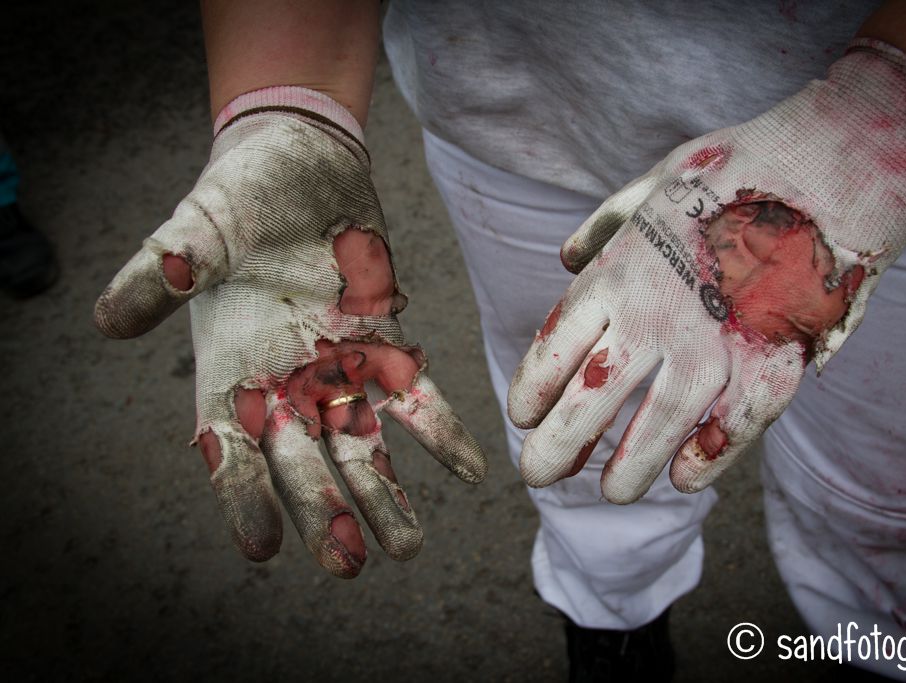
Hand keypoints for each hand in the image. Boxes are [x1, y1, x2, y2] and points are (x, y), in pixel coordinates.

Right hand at [94, 87, 485, 576]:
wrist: (301, 163)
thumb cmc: (239, 196)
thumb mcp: (196, 228)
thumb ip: (164, 271)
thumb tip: (107, 318)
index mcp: (231, 369)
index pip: (231, 448)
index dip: (242, 497)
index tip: (261, 547)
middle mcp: (284, 383)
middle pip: (303, 463)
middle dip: (325, 513)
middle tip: (348, 565)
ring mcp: (337, 368)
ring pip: (362, 445)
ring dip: (384, 496)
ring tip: (407, 548)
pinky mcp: (383, 343)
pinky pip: (415, 396)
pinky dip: (440, 431)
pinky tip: (470, 469)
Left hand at [508, 39, 905, 500]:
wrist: (828, 165)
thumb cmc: (734, 172)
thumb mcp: (652, 185)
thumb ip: (605, 226)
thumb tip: (566, 257)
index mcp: (616, 275)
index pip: (555, 348)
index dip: (533, 388)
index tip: (520, 416)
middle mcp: (654, 317)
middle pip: (592, 398)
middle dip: (559, 443)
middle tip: (536, 474)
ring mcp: (713, 344)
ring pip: (658, 423)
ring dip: (631, 465)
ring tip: (611, 495)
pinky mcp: (770, 361)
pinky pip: (734, 425)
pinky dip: (710, 457)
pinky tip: (686, 481)